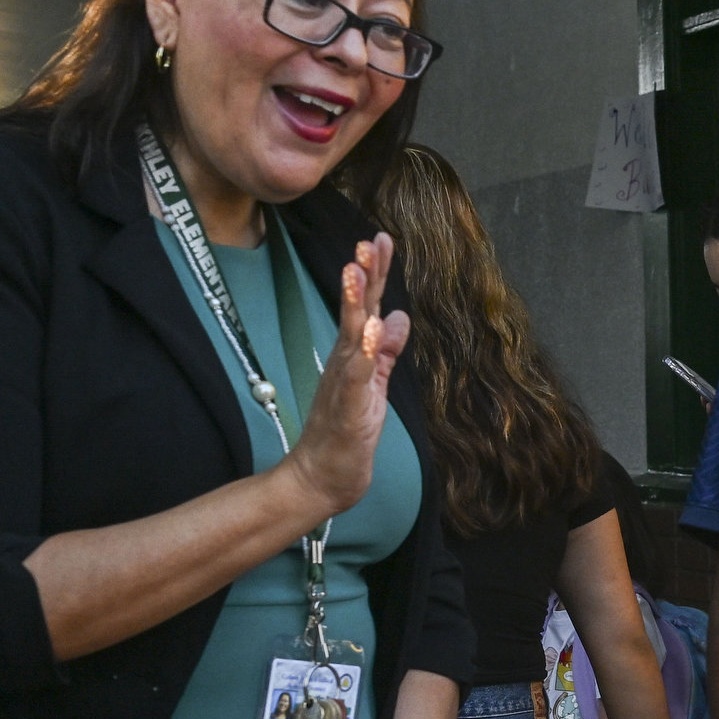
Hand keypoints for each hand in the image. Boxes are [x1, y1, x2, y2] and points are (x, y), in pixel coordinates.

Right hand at [279, 233, 410, 522]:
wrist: (322, 479)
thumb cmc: (345, 432)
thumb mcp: (373, 384)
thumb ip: (384, 350)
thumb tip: (396, 315)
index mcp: (354, 355)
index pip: (365, 307)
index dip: (374, 275)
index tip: (380, 239)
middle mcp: (344, 361)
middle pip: (355, 311)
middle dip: (363, 275)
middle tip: (368, 241)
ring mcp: (342, 382)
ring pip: (349, 335)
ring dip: (352, 303)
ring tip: (356, 270)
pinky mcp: (346, 408)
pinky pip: (354, 376)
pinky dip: (363, 353)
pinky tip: (370, 330)